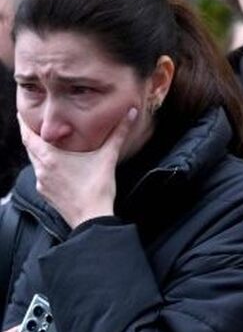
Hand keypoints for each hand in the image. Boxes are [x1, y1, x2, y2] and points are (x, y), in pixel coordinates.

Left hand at [18, 107, 136, 227]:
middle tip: (34, 126)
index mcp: (50, 158)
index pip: (28, 136)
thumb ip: (118, 134)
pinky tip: (58, 168)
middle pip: (29, 148)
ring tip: (48, 145)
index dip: (23, 123)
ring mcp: (43, 183)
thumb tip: (131, 113)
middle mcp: (41, 169)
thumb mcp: (108, 157)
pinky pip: (42, 176)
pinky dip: (46, 168)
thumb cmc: (97, 189)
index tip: (22, 113)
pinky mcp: (47, 194)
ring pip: (35, 162)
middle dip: (31, 136)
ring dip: (39, 153)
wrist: (92, 219)